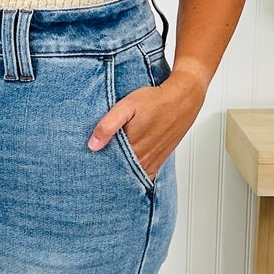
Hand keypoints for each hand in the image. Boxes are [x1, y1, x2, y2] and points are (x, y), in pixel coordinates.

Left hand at [88, 67, 206, 181]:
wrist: (183, 98)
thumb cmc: (156, 100)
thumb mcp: (127, 106)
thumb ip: (108, 125)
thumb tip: (93, 145)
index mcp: (133, 146)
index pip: (109, 165)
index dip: (98, 165)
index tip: (89, 165)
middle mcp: (144, 158)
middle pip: (120, 172)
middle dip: (108, 170)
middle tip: (96, 168)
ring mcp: (153, 161)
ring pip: (132, 174)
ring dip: (121, 172)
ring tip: (110, 168)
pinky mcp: (160, 160)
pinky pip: (146, 174)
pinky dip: (136, 174)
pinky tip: (128, 169)